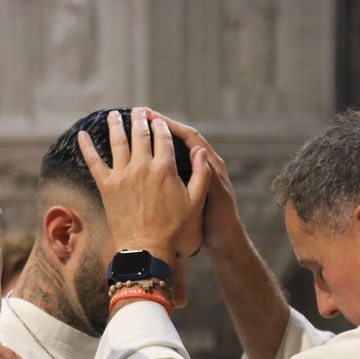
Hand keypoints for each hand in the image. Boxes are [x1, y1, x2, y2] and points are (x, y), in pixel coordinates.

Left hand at [78, 107, 210, 262]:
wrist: (146, 248)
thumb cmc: (173, 228)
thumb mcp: (195, 202)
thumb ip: (201, 174)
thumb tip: (201, 151)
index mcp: (165, 168)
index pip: (163, 137)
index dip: (161, 126)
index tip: (159, 120)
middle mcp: (142, 166)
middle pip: (140, 134)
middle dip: (140, 119)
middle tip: (138, 110)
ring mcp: (122, 175)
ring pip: (117, 141)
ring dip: (116, 125)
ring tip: (114, 115)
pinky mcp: (106, 186)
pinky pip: (93, 161)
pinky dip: (86, 147)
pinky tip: (81, 135)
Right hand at [146, 110, 241, 256]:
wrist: (222, 242)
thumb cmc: (222, 222)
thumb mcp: (217, 199)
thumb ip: (209, 176)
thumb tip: (198, 153)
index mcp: (212, 166)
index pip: (191, 138)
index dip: (173, 126)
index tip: (153, 117)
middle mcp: (203, 167)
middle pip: (180, 139)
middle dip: (161, 126)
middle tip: (140, 116)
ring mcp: (193, 178)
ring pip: (172, 152)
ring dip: (156, 140)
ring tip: (136, 131)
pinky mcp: (186, 188)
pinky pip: (169, 168)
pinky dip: (155, 160)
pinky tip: (140, 160)